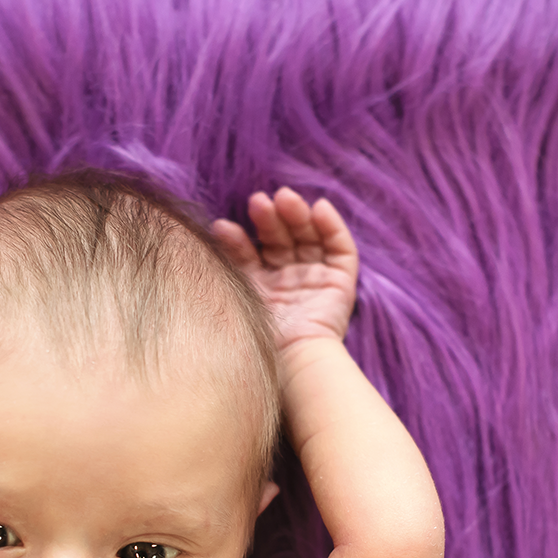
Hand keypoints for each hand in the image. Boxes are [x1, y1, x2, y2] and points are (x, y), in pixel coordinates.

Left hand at [212, 188, 358, 354]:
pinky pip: (341, 249)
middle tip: (258, 201)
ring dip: (297, 215)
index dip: (239, 239)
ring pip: (308, 238)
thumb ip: (231, 263)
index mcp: (262, 291)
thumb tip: (217, 226)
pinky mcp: (341, 283)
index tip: (223, 226)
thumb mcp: (239, 295)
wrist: (293, 358)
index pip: (251, 255)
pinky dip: (333, 226)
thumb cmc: (261, 335)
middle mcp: (288, 283)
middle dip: (270, 219)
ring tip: (284, 199)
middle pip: (281, 240)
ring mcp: (315, 281)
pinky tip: (319, 207)